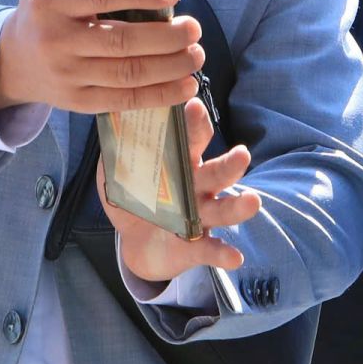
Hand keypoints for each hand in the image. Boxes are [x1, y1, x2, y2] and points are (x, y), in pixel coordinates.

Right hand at [0, 0, 203, 114]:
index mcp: (51, 1)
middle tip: (195, 28)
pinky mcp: (78, 102)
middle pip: (120, 42)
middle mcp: (56, 40)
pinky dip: (159, 96)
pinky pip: (123, 100)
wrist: (14, 57)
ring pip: (126, 75)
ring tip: (196, 55)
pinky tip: (185, 85)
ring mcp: (66, 75)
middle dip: (165, 37)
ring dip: (168, 67)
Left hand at [98, 96, 260, 282]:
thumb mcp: (118, 176)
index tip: (194, 106)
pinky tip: (235, 257)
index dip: (195, 124)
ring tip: (252, 201)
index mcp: (180, 164)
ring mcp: (200, 218)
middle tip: (242, 154)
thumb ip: (115, 155)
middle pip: (216, 173)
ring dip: (237, 207)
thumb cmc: (135, 199)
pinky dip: (223, 253)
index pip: (192, 139)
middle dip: (230, 164)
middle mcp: (197, 188)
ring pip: (221, 210)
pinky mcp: (197, 247)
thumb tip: (110, 130)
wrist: (138, 244)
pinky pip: (212, 250)